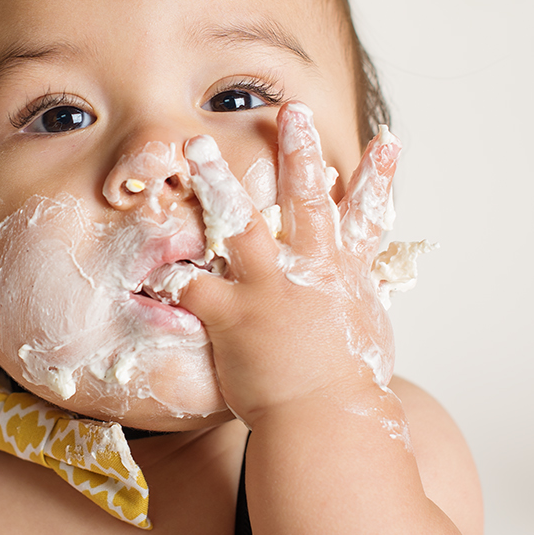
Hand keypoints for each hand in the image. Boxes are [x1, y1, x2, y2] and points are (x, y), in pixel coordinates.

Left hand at [178, 104, 399, 425]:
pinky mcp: (232, 314)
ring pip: (239, 222)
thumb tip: (365, 290)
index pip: (368, 214)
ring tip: (196, 145)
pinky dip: (168, 271)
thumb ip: (360, 300)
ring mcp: (269, 288)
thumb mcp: (368, 334)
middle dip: (299, 151)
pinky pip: (190, 283)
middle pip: (306, 199)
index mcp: (347, 274)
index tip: (387, 138)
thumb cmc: (350, 388)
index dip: (378, 176)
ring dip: (216, 180)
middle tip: (291, 111)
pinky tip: (147, 254)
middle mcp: (311, 270)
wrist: (328, 423)